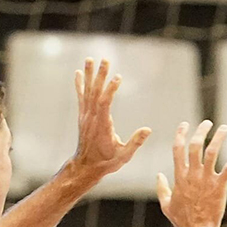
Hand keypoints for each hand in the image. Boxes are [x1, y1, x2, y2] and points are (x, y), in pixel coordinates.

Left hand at [70, 58, 150, 178]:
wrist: (86, 167)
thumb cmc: (107, 162)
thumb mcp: (124, 156)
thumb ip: (135, 142)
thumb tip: (148, 129)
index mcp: (102, 125)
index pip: (105, 103)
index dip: (111, 89)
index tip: (118, 77)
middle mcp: (91, 117)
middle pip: (96, 92)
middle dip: (100, 75)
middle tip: (105, 59)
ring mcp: (85, 116)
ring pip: (87, 91)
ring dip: (89, 75)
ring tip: (89, 59)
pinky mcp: (83, 116)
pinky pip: (81, 96)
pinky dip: (80, 84)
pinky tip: (78, 73)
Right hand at [157, 121, 226, 226]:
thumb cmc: (181, 220)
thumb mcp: (166, 203)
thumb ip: (161, 188)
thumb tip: (158, 175)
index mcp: (179, 176)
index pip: (178, 149)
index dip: (180, 134)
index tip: (184, 124)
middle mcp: (192, 174)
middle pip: (196, 146)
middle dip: (201, 131)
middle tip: (208, 122)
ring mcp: (206, 180)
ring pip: (212, 152)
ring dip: (219, 138)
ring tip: (225, 128)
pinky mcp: (219, 187)